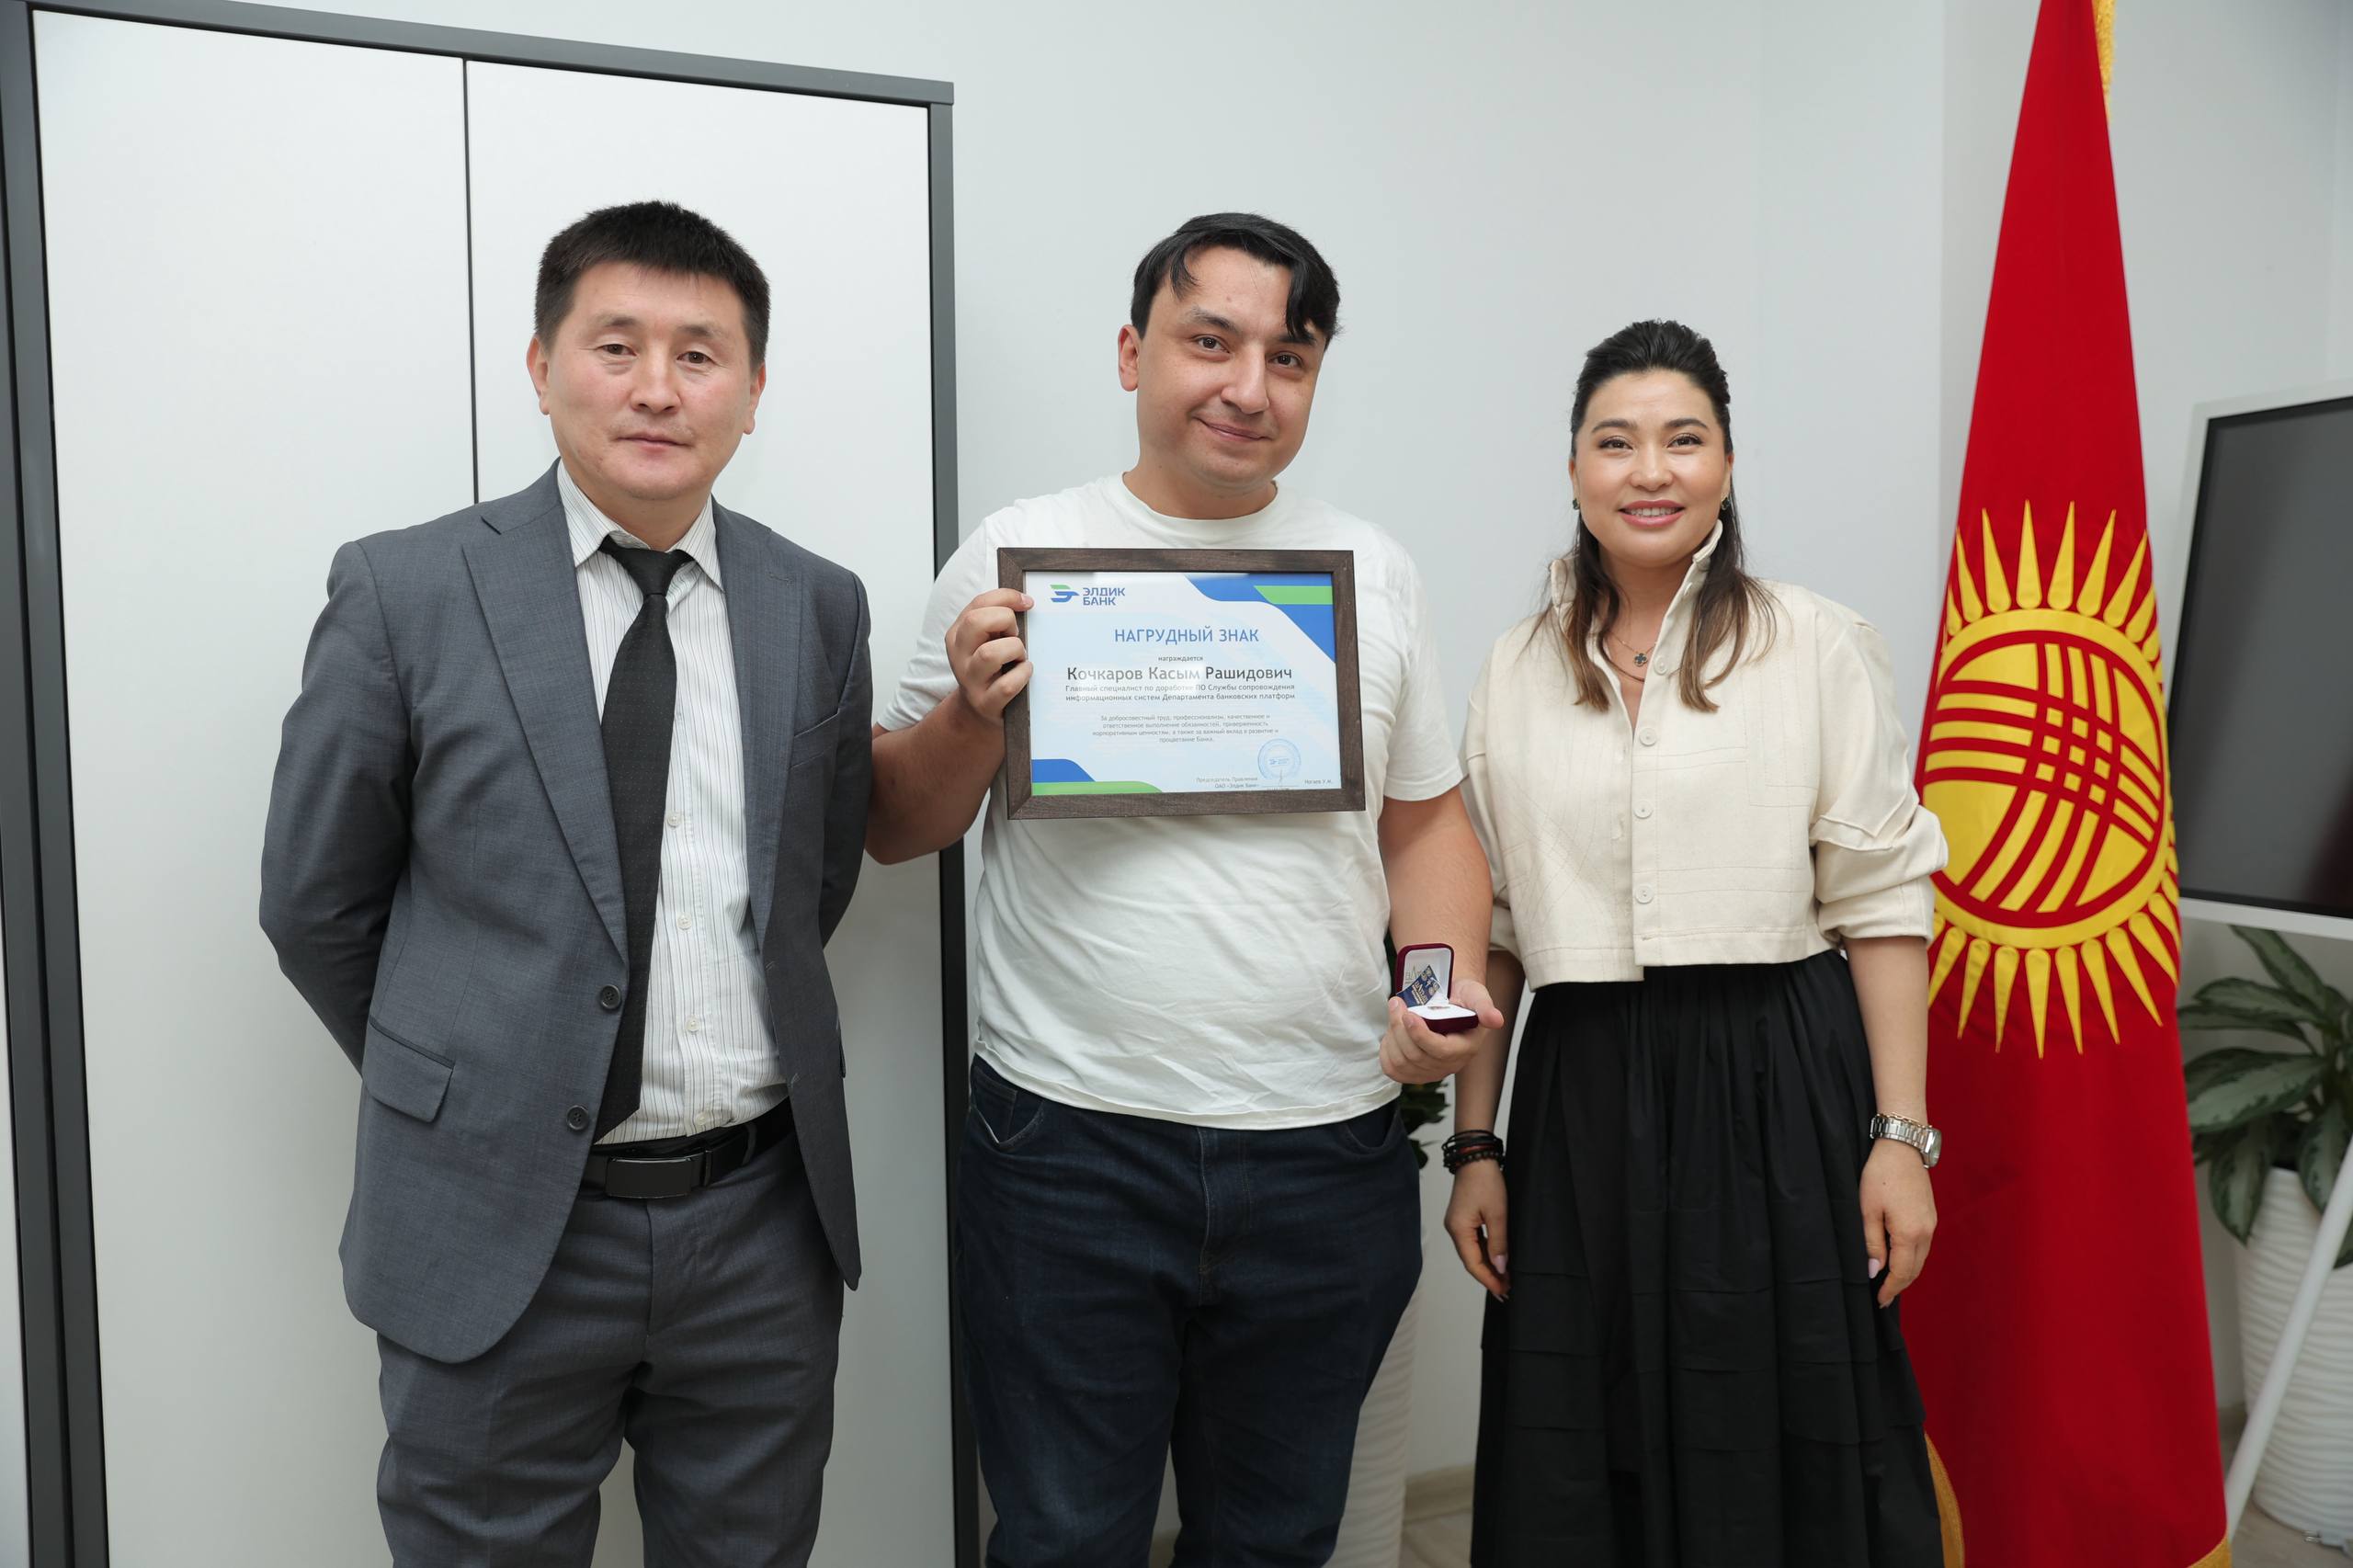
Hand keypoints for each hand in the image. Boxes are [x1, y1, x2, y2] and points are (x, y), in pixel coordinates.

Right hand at [945, 589, 1032, 722]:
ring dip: (1014, 649)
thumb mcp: (986, 640)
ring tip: (1019, 656)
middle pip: (975, 622)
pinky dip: (1022, 674)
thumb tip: (1024, 601)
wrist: (979, 709)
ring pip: (989, 654)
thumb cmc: (989, 668)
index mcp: (957, 635)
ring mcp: (970, 680)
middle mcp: (959, 656)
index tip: (1027, 603)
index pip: (979, 603)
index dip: (1006, 597)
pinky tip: (1024, 671)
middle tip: (1015, 633)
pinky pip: (1007, 685)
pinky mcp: (985, 703)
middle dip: (1004, 620)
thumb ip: (996, 619)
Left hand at [1379, 978, 1506, 1083]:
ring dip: (1392, 1034)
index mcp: (1466, 1047)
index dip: (1421, 1035)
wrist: (1448, 1003)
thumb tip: (1496, 1020)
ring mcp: (1430, 1071)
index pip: (1440, 1051)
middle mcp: (1449, 1064)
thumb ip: (1484, 1006)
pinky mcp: (1413, 1073)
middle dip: (1400, 1028)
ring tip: (1395, 1010)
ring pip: (1401, 1062)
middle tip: (1396, 1003)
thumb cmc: (1462, 999)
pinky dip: (1387, 1049)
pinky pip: (1392, 1069)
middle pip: (1416, 1056)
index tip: (1409, 1014)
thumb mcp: (1476, 995)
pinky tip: (1392, 1032)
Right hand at [1444, 1158, 1509, 1299]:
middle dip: (1489, 1276)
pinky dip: (1486, 1253)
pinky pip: (1474, 1242)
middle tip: (1507, 1291)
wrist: (1476, 1156)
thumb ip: (1499, 1243)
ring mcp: (1457, 1224)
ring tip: (1505, 1279)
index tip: (1504, 1292)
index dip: (1489, 1280)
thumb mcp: (1498, 1214)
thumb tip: (1500, 1268)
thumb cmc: (1485, 1180)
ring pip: (1473, 1252)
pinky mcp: (1463, 1218)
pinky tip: (1498, 1259)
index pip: (1473, 1264)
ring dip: (1488, 1266)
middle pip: (1471, 1260)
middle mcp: (1454, 1229)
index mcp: (1458, 1229)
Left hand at [1859, 1137, 1935, 1307]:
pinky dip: (1912, 1259)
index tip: (1879, 1301)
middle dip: (1899, 1285)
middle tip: (1882, 1297)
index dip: (1890, 1289)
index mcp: (1909, 1233)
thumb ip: (1871, 1242)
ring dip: (1907, 1273)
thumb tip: (1874, 1271)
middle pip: (1915, 1270)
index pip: (1901, 1272)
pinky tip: (1899, 1259)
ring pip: (1921, 1259)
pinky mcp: (1931, 1216)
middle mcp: (1926, 1232)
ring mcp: (1932, 1223)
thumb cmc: (1880, 1175)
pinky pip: (1924, 1246)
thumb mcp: (1867, 1209)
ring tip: (1889, 1282)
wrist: (1902, 1147)